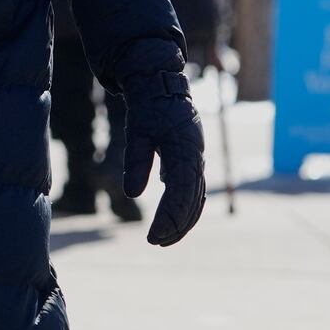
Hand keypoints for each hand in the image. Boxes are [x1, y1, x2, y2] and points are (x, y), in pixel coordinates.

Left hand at [117, 69, 206, 246]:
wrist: (162, 86)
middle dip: (176, 226)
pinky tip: (175, 222)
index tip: (152, 237)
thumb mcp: (137, 132)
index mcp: (185, 151)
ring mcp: (196, 160)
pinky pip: (194, 192)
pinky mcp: (192, 161)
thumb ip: (136, 161)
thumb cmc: (148, 108)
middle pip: (192, 202)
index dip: (169, 218)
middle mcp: (196, 158)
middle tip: (155, 242)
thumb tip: (132, 193)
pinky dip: (187, 209)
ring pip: (196, 199)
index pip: (180, 194)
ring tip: (163, 239)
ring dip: (183, 222)